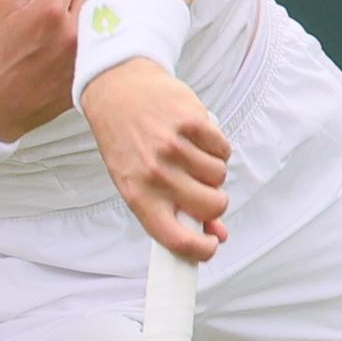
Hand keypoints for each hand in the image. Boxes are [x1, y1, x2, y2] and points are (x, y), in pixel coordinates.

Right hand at [0, 0, 86, 142]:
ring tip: (63, 24)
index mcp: (49, 12)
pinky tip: (65, 47)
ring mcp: (82, 56)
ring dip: (81, 14)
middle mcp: (72, 32)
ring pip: (95, 18)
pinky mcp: (86, 74)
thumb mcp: (1, 11)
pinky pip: (94, 44)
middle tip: (55, 1)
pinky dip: (84, 40)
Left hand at [78, 64, 229, 258]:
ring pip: (219, 176)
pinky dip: (216, 147)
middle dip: (214, 201)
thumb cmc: (127, 144)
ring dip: (212, 171)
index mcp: (139, 197)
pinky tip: (197, 139)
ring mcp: (174, 146)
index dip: (201, 249)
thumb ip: (174, 211)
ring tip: (191, 157)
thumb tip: (216, 233)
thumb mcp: (139, 183)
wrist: (118, 91)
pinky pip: (223, 149)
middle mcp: (155, 174)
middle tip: (201, 188)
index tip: (211, 245)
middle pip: (211, 205)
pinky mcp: (192, 121)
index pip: (177, 239)